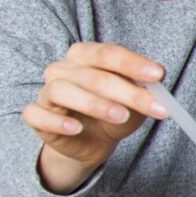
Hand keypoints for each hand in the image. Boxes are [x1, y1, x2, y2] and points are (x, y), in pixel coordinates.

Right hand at [22, 43, 166, 192]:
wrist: (92, 142)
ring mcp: (46, 91)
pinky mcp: (36, 116)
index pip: (108, 54)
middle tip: (152, 107)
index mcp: (85, 56)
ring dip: (94, 103)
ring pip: (62, 90)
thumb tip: (159, 80)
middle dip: (126, 92)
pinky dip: (57, 121)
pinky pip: (38, 115)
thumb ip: (144, 90)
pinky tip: (76, 128)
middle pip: (92, 75)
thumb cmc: (112, 113)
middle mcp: (62, 68)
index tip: (159, 75)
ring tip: (121, 116)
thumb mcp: (133, 102)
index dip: (133, 63)